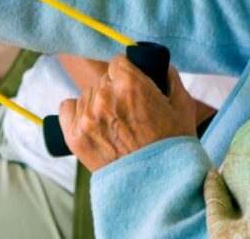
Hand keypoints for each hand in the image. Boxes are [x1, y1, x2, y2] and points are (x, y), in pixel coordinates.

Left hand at [58, 54, 196, 171]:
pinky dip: (76, 113)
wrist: (158, 186)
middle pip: (103, 80)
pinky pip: (67, 108)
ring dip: (98, 104)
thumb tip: (158, 66)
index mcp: (130, 82)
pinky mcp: (73, 136)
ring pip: (87, 94)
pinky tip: (92, 124)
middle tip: (129, 113)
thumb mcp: (182, 105)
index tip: (132, 87)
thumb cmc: (173, 147)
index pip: (119, 61)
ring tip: (115, 126)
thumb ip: (168, 77)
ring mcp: (86, 116)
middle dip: (115, 91)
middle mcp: (104, 96)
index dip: (128, 74)